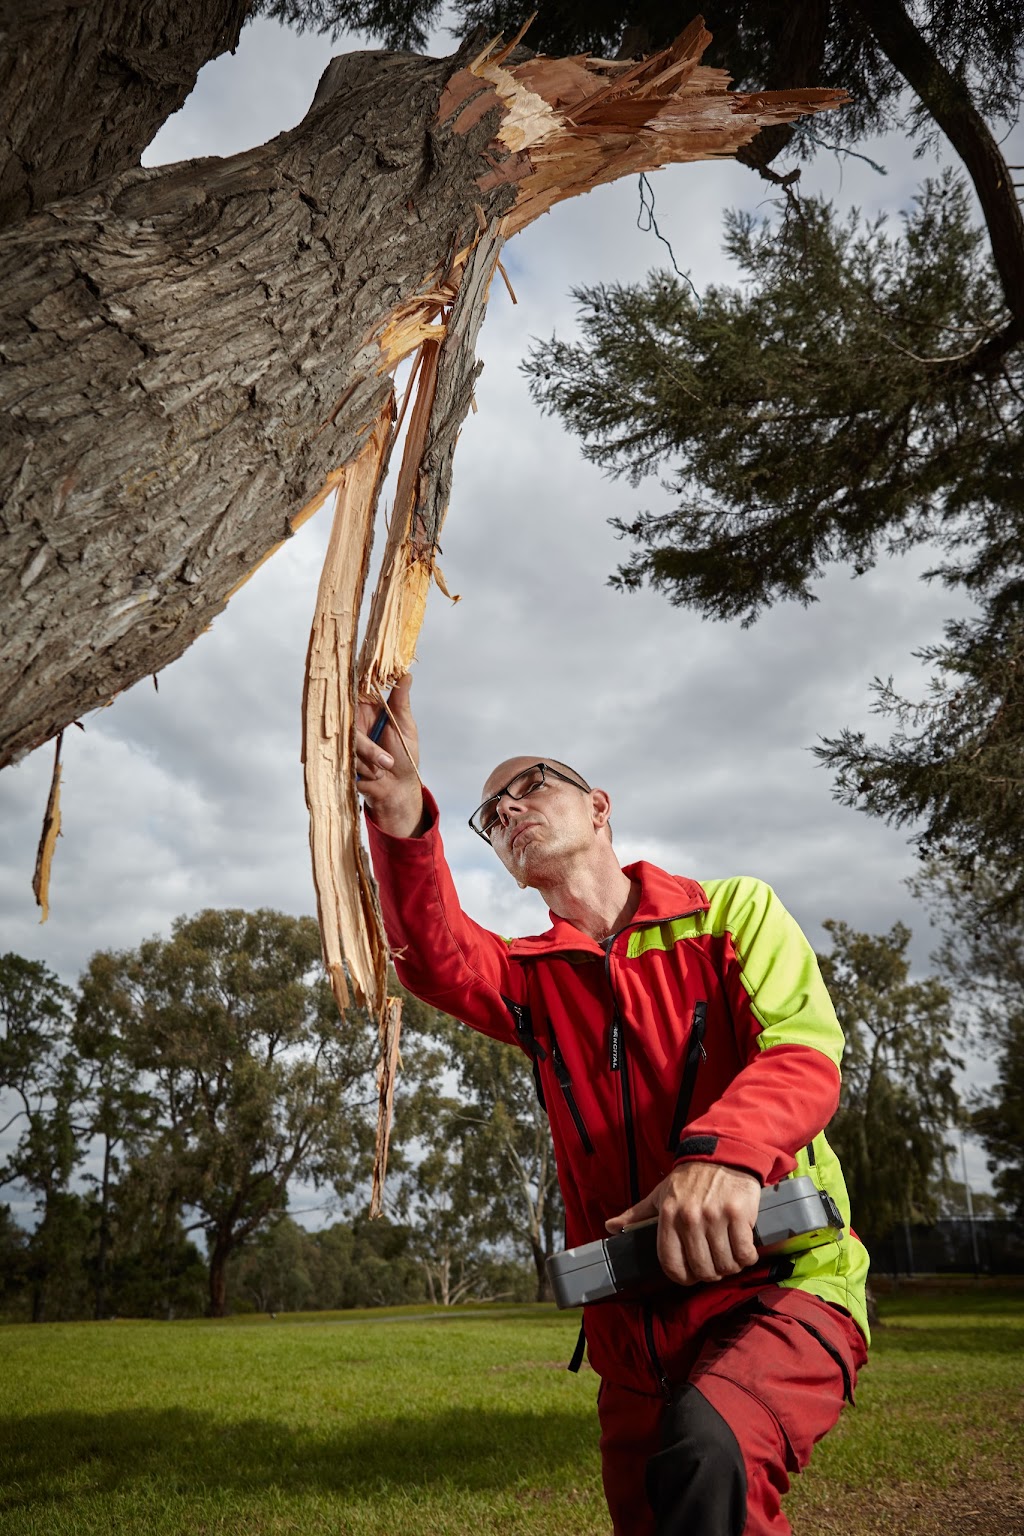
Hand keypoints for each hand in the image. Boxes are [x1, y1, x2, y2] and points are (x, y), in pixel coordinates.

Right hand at [354, 673, 424, 837]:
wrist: (396, 790)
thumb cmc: (405, 757)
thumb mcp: (404, 727)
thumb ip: (400, 702)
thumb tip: (406, 675)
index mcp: (370, 707)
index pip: (357, 691)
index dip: (356, 693)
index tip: (362, 704)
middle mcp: (354, 719)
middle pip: (348, 720)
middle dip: (368, 746)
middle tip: (389, 761)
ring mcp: (345, 737)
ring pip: (347, 742)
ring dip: (369, 759)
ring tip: (385, 767)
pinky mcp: (339, 754)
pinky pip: (343, 757)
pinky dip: (361, 768)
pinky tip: (373, 775)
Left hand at [605, 1163, 760, 1285]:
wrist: (723, 1153)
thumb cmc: (689, 1179)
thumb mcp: (659, 1194)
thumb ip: (636, 1214)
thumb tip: (610, 1226)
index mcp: (668, 1215)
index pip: (671, 1263)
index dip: (682, 1277)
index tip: (691, 1276)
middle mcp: (690, 1218)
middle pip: (701, 1269)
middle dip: (709, 1274)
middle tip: (714, 1266)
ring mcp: (715, 1216)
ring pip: (724, 1264)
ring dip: (729, 1267)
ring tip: (730, 1258)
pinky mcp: (738, 1214)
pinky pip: (744, 1252)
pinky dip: (746, 1257)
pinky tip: (744, 1250)